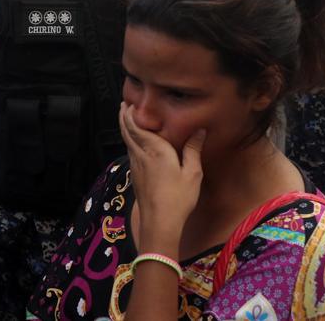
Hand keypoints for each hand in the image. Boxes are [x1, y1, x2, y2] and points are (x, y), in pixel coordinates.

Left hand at [119, 103, 204, 253]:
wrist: (159, 223)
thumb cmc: (178, 198)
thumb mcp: (193, 173)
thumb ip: (193, 150)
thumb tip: (199, 130)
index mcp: (155, 150)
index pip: (137, 127)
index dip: (131, 114)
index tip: (131, 102)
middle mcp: (141, 155)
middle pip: (127, 132)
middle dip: (124, 117)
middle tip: (124, 105)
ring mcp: (136, 166)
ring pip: (127, 142)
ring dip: (125, 128)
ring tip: (127, 119)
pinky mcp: (136, 177)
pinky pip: (130, 152)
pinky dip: (129, 141)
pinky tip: (135, 144)